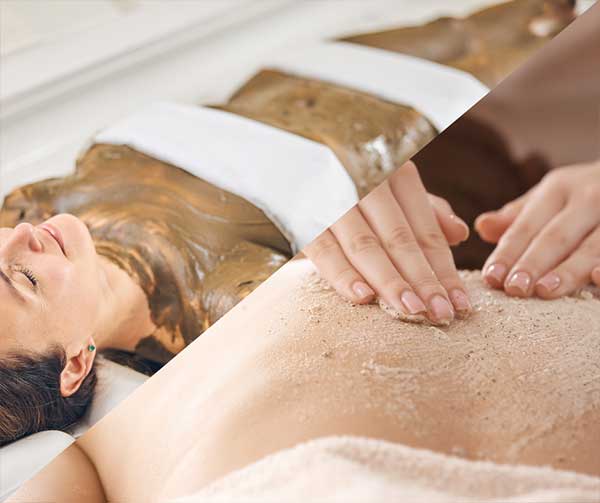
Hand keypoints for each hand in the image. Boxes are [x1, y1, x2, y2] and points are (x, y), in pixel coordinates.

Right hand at [305, 161, 470, 325]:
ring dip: (390, 282)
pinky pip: (323, 247)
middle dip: (423, 280)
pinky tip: (362, 296)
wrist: (288, 152)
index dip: (443, 269)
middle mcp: (366, 181)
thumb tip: (459, 234)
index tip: (461, 303)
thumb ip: (422, 207)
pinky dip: (342, 273)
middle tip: (442, 315)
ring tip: (412, 312)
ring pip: (366, 245)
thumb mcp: (389, 181)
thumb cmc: (347, 172)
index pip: (424, 229)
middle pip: (400, 239)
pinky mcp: (300, 210)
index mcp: (394, 172)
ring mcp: (331, 195)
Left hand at [476, 160, 599, 297]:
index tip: (490, 278)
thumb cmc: (582, 195)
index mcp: (558, 189)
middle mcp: (589, 197)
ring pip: (593, 246)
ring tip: (546, 291)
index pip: (526, 225)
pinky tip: (598, 280)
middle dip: (534, 263)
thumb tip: (481, 227)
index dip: (508, 253)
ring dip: (570, 270)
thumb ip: (518, 217)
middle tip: (514, 289)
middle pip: (556, 236)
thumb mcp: (550, 197)